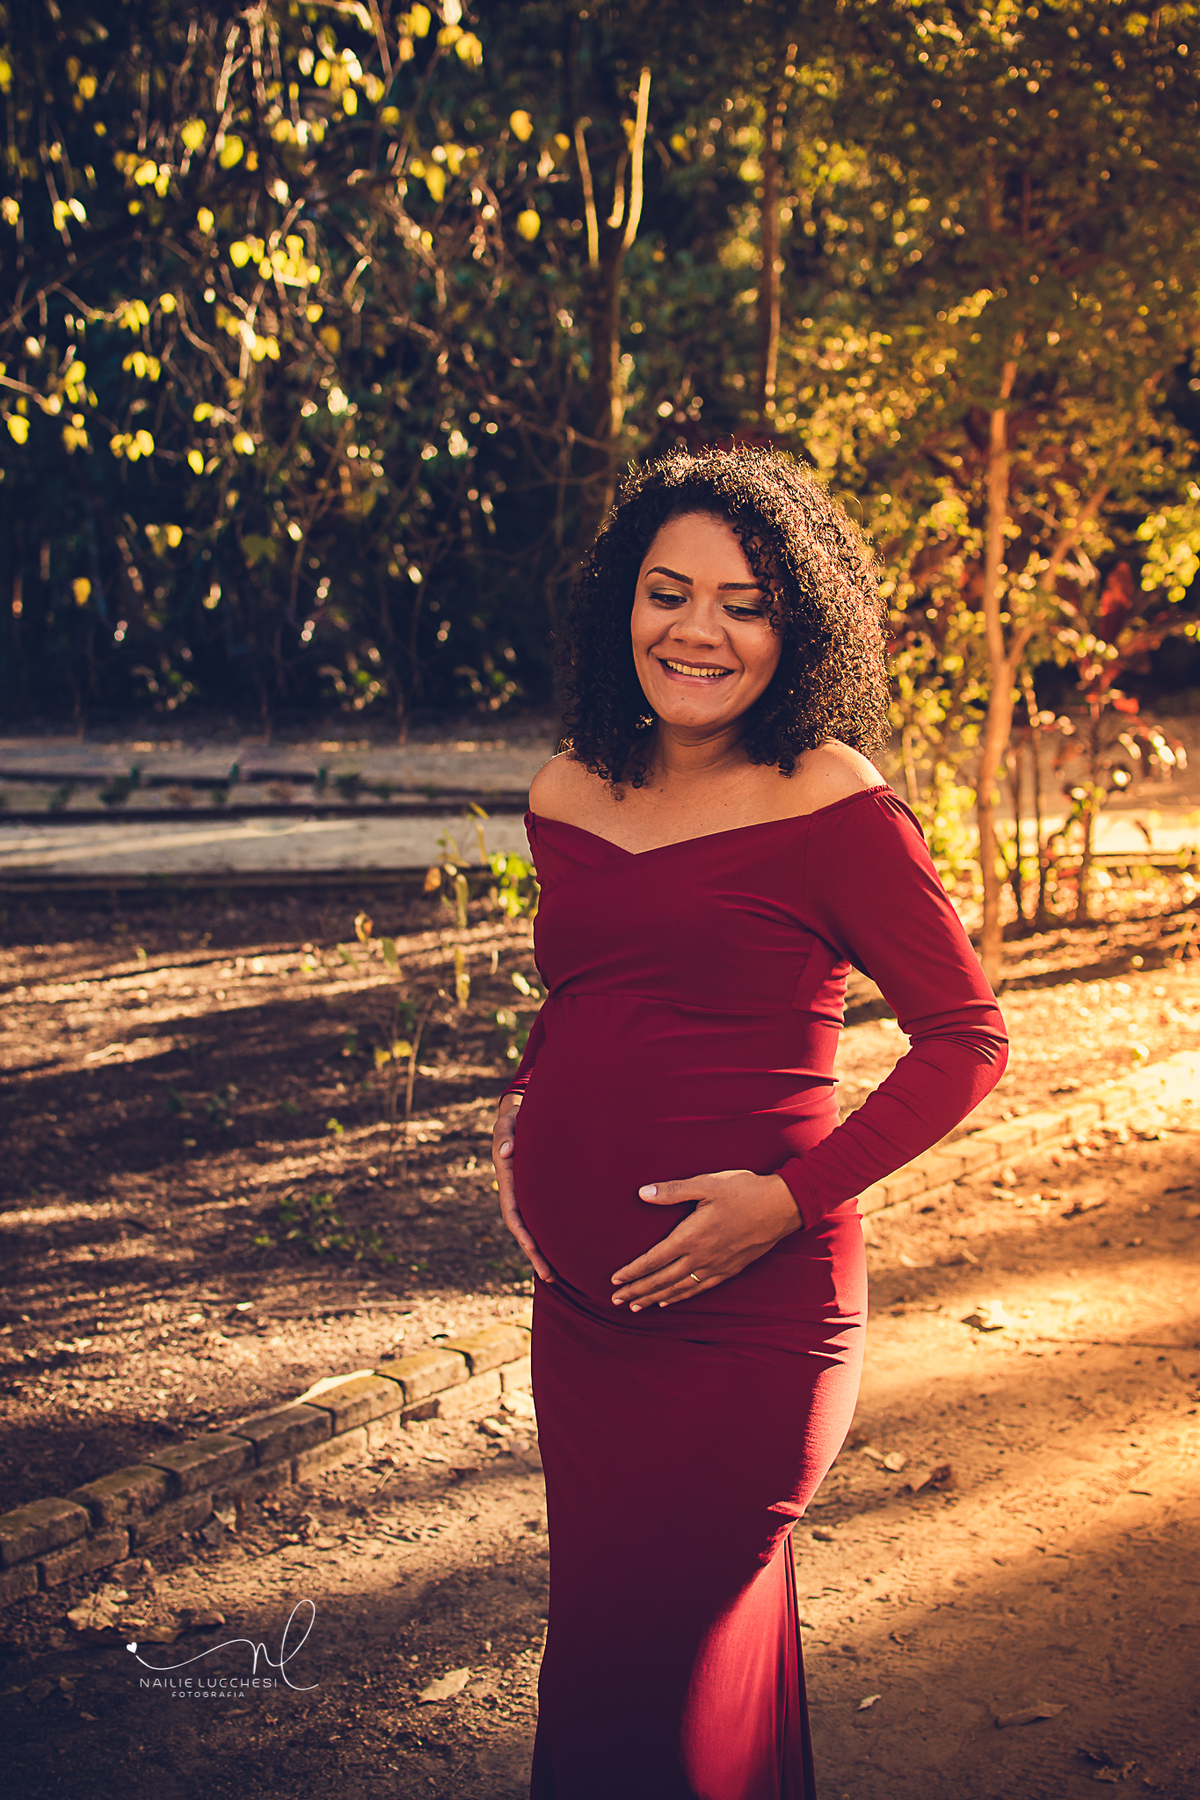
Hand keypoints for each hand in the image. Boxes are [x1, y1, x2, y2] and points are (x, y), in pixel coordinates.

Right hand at [492, 1100, 554, 1283]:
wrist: (520, 1114)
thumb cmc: (515, 1118)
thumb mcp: (507, 1122)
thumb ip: (506, 1135)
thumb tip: (508, 1151)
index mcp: (508, 1181)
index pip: (514, 1214)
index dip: (523, 1234)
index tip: (534, 1250)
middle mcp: (516, 1193)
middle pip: (524, 1230)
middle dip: (535, 1254)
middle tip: (551, 1277)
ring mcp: (526, 1195)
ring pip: (534, 1228)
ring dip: (543, 1252)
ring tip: (557, 1277)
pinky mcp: (538, 1192)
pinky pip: (543, 1218)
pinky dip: (550, 1236)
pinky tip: (563, 1250)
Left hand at [611, 1169, 799, 1310]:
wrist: (782, 1207)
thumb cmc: (743, 1191)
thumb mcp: (706, 1184)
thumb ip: (673, 1190)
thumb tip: (643, 1193)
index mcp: (691, 1236)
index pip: (654, 1260)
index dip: (633, 1271)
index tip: (615, 1280)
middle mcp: (701, 1257)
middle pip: (662, 1279)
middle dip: (637, 1290)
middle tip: (615, 1300)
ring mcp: (716, 1266)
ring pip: (679, 1288)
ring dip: (655, 1297)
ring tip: (636, 1306)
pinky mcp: (729, 1269)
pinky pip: (699, 1289)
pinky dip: (680, 1296)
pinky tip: (669, 1300)